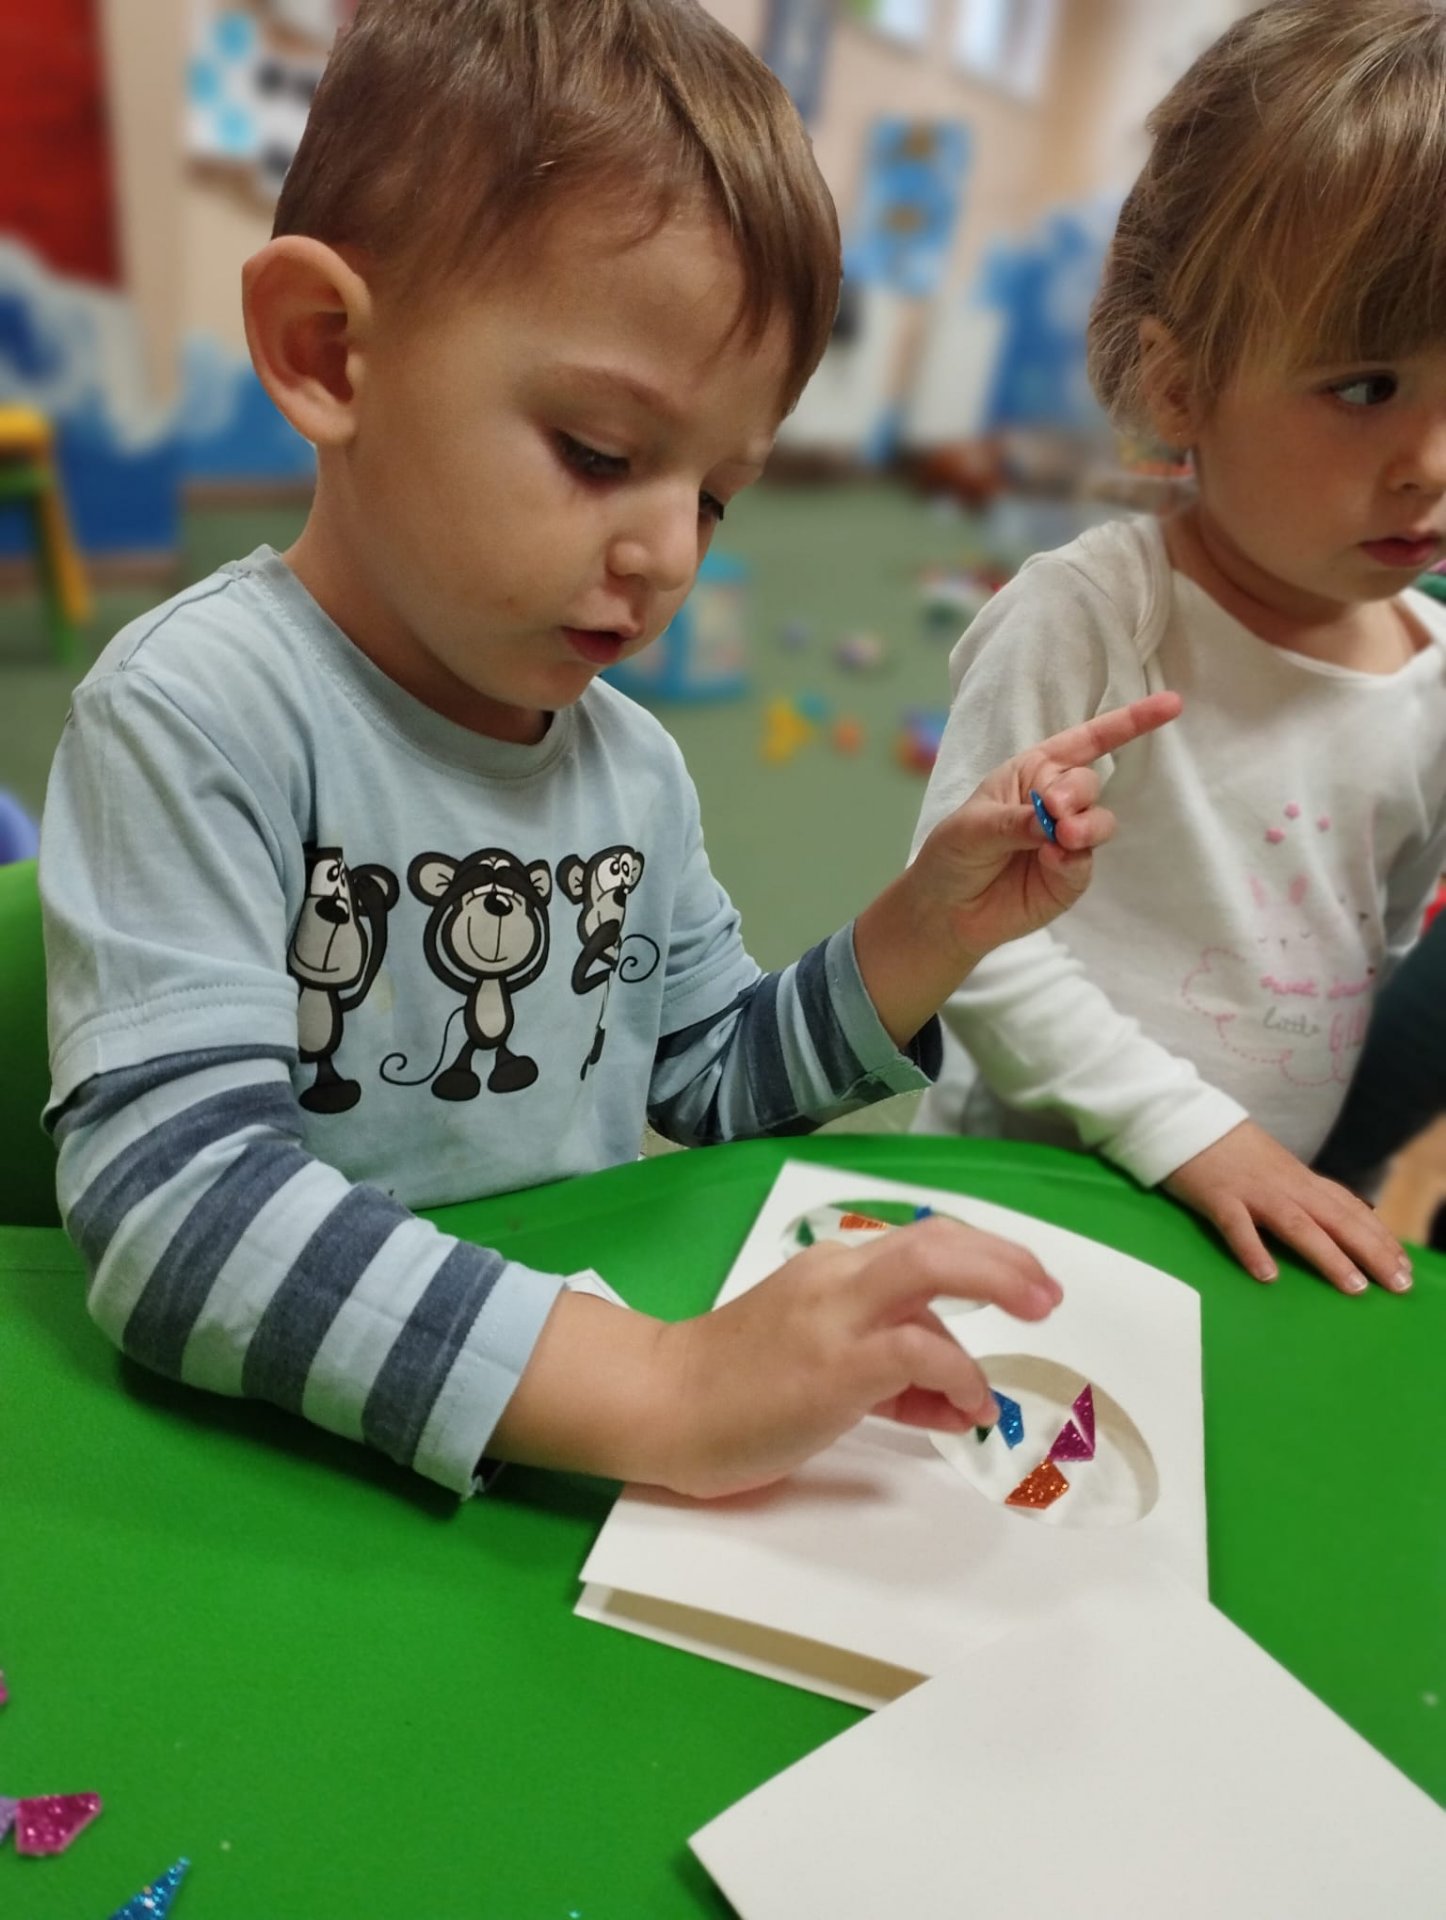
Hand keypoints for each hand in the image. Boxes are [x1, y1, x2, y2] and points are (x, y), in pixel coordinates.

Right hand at [491, 1216, 1062, 1496]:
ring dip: (997, 1287)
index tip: (1024, 1287)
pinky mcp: (834, 1365)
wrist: (663, 1405)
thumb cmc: (738, 1389)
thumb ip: (893, 1374)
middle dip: (1003, 1259)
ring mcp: (834, 1317)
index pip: (922, 1244)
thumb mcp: (824, 1367)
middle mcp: (837, 1276)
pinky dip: (959, 1372)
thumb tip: (959, 1396)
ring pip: (929, 1270)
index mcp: (833, 1268)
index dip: (983, 1258)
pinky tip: (970, 1405)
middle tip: (1048, 1291)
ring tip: (1036, 1321)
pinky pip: (918, 1349)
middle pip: (935, 1239)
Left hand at [855, 691, 1181, 1046]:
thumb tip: (1055, 821)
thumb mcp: (972, 828)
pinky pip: (1085, 863)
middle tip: (1052, 811)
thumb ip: (1016, 820)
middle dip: (1076, 794)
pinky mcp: (1070, 876)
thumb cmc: (952, 855)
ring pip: (1099, 823)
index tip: (1171, 706)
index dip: (1128, 723)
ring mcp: (1067, 840)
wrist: (946, 911)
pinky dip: (1072, 860)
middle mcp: (1055, 801)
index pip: (1086, 741)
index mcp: (1032, 773)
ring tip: (1060, 838)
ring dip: (1085, 827)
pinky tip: (1050, 861)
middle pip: (1089, 784)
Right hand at [1164, 1119, 1412, 1294]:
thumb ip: (1302, 1191)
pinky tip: (1267, 1275)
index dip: (1379, 1237)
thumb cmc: (1230, 1149)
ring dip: (1328, 1255)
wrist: (1187, 1118)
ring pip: (1297, 1225)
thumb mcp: (1276, 1167)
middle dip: (1372, 1252)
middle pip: (1336, 1219)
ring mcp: (1252, 1191)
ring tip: (1353, 1286)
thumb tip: (1334, 1217)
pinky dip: (1252, 1250)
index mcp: (1300, 1179)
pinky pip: (1236, 1226)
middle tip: (1398, 1284)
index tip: (1404, 1265)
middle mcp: (1285, 1185)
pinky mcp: (1218, 1197)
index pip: (1350, 1209)